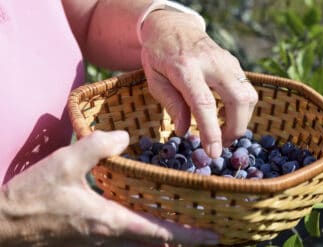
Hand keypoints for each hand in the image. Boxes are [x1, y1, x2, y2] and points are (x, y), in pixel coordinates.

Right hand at [2, 131, 217, 246]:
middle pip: (157, 241)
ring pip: (143, 241)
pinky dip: (147, 230)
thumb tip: (126, 138)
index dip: (190, 236)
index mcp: (111, 221)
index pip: (160, 233)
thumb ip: (98, 146)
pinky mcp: (91, 235)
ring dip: (167, 233)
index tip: (214, 237)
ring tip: (187, 222)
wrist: (5, 225)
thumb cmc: (33, 196)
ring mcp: (100, 239)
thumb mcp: (66, 163)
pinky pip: (128, 236)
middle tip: (208, 229)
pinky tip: (148, 214)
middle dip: (184, 237)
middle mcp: (110, 236)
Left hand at [140, 10, 257, 157]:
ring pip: (249, 96)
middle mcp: (212, 63)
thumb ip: (171, 104)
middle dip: (235, 129)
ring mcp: (228, 61)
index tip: (214, 153)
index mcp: (186, 68)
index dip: (211, 131)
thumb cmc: (159, 55)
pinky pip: (247, 90)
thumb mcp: (154, 79)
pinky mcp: (235, 63)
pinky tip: (227, 115)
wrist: (173, 26)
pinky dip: (241, 109)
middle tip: (221, 144)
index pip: (204, 103)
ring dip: (241, 120)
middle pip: (238, 100)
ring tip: (223, 132)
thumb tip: (184, 131)